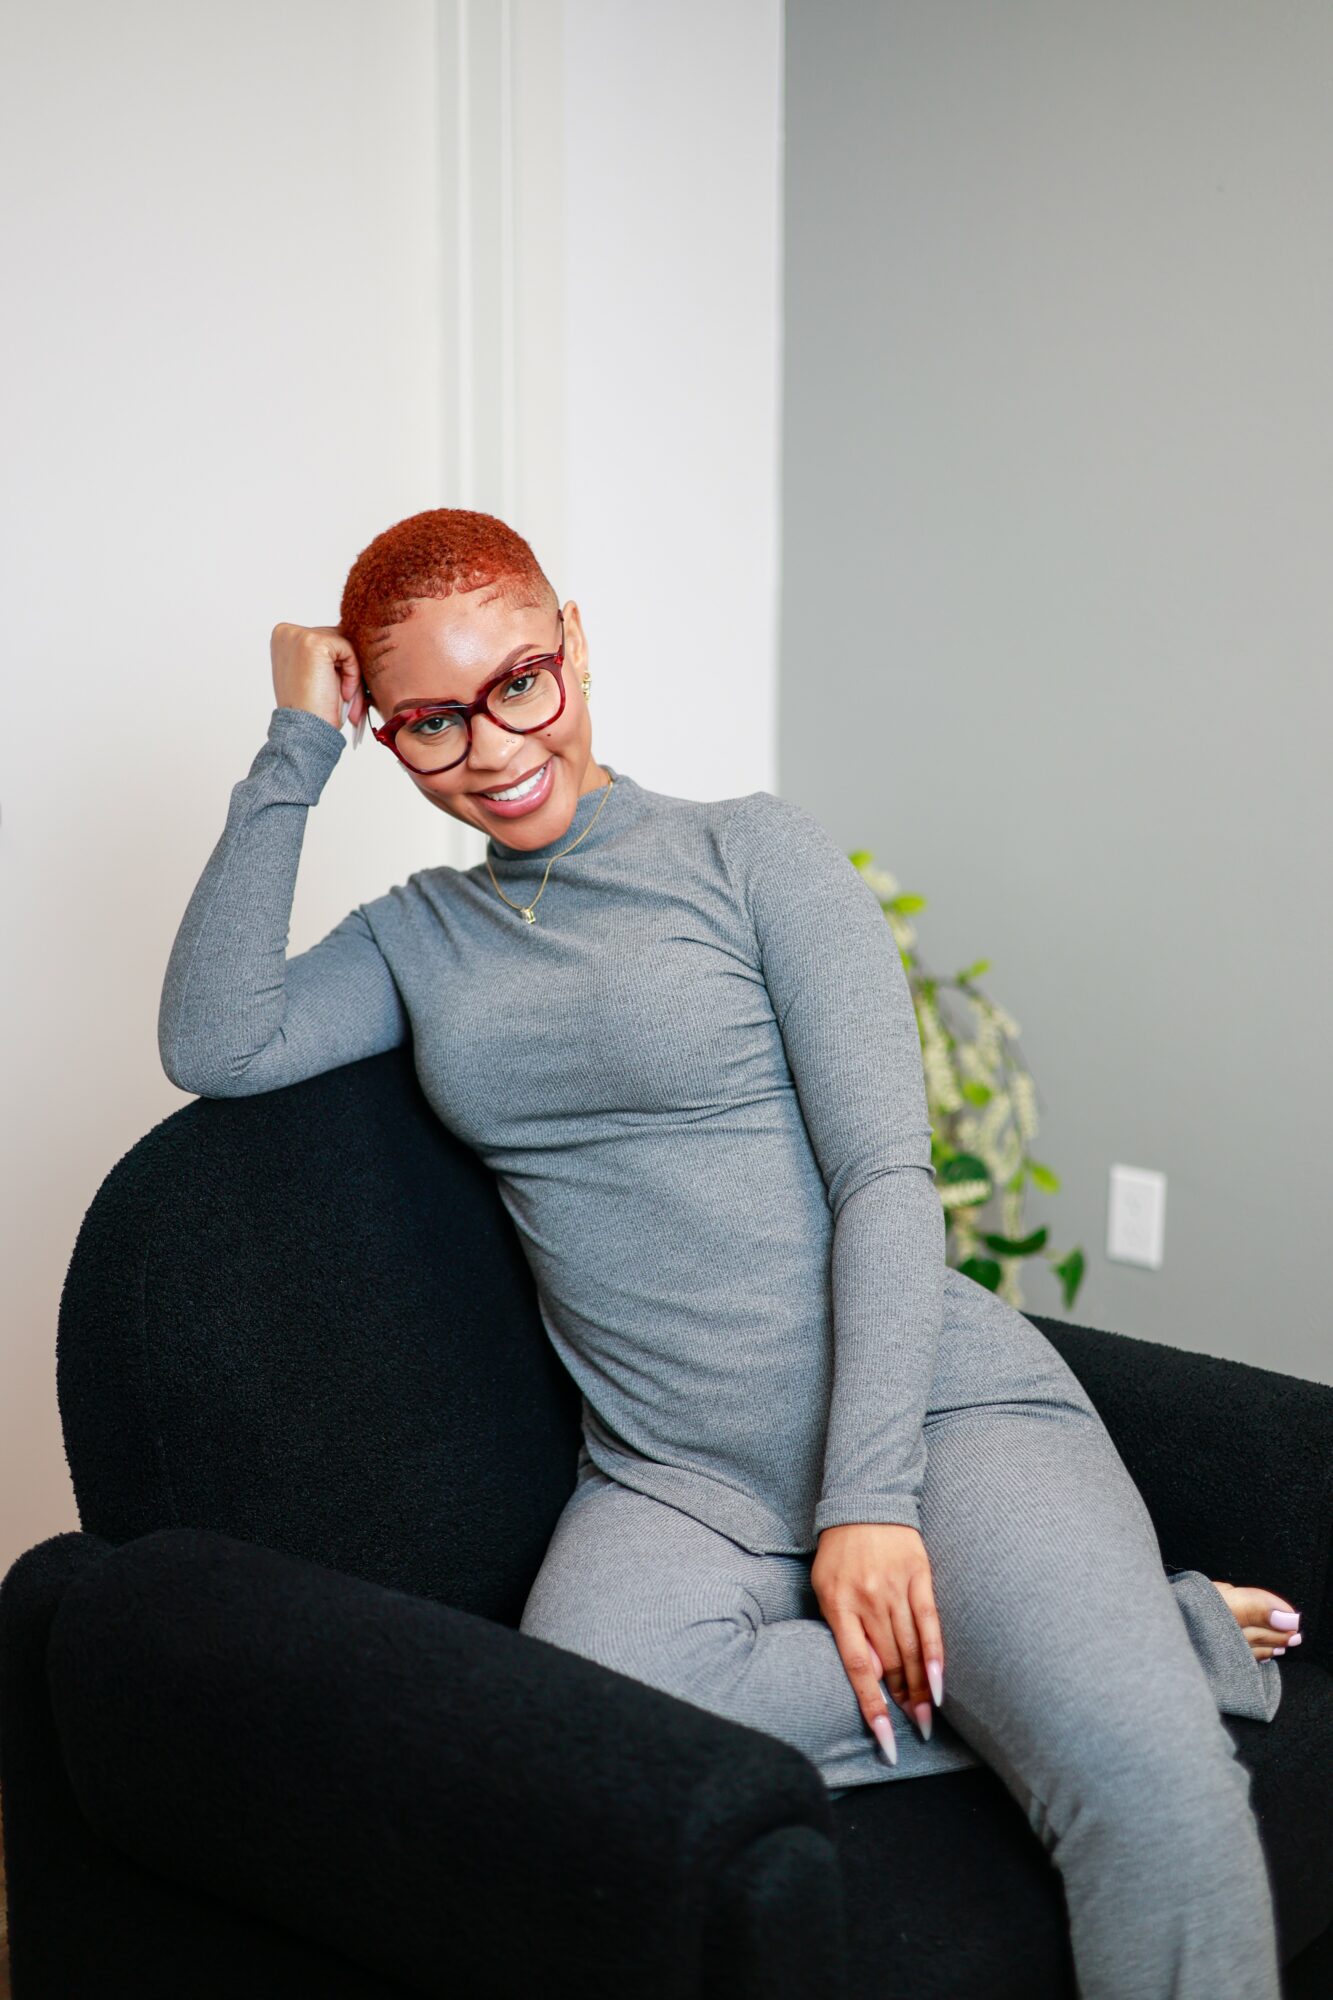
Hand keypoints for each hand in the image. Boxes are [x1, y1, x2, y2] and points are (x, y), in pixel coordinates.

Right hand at [270, 623, 368, 732]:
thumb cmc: (312, 709)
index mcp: (283, 639)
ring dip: (351, 674)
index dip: (337, 664)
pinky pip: (348, 650)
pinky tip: (344, 693)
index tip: (338, 689)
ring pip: (344, 645)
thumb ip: (326, 653)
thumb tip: (355, 638)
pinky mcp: (314, 642)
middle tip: (349, 698)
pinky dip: (353, 674)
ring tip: (346, 698)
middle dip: (347, 669)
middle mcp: (287, 633)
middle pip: (336, 638)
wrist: (305, 730)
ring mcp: (298, 635)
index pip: (325, 638)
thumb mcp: (316, 673)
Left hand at [810, 1521, 944, 1763]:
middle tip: (914, 1729)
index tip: (886, 1740)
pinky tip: (941, 1684)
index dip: (873, 1707)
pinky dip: (936, 1656)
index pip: (858, 1668)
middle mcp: (868, 1599)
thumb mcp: (825, 1589)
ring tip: (927, 1717)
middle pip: (891, 1663)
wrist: (863, 1502)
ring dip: (921, 1688)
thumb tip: (872, 1674)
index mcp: (839, 1605)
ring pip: (912, 1649)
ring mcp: (896, 1588)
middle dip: (903, 1700)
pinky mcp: (919, 1577)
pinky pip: (930, 1623)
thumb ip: (843, 1629)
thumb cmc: (839, 1553)